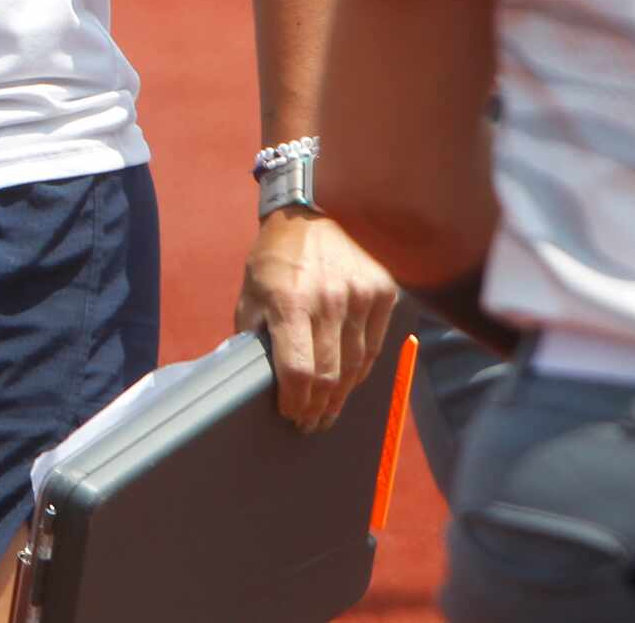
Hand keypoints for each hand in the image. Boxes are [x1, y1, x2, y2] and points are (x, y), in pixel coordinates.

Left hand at [235, 208, 398, 432]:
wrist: (313, 210)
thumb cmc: (276, 257)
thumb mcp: (251, 291)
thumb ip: (253, 332)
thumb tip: (255, 374)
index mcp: (290, 302)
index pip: (298, 371)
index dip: (294, 402)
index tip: (289, 414)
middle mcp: (329, 301)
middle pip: (330, 376)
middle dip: (318, 408)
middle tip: (310, 423)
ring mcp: (361, 297)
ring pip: (356, 366)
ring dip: (341, 396)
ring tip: (329, 411)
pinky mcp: (383, 292)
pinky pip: (375, 346)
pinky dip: (361, 369)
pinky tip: (348, 381)